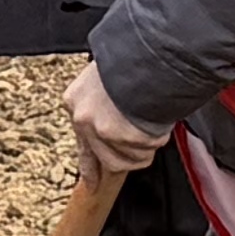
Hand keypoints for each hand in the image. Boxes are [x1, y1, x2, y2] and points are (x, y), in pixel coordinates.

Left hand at [62, 57, 170, 176]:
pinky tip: (159, 123)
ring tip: (154, 127)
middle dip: (126, 159)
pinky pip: (144, 150)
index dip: (89, 166)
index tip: (91, 183)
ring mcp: (100, 128)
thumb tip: (114, 128)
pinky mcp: (119, 134)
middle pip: (105, 159)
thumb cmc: (133, 59)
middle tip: (139, 157)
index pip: (81, 144)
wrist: (147, 52)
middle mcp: (82, 116)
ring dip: (144, 147)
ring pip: (125, 159)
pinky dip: (156, 139)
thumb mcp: (107, 77)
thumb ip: (105, 104)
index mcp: (75, 101)